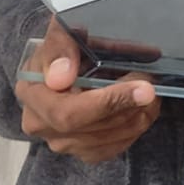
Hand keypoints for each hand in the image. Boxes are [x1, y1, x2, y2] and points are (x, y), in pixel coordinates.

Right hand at [15, 16, 160, 163]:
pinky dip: (135, 127)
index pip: (67, 112)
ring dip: (138, 115)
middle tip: (152, 83)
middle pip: (93, 129)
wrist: (64, 65)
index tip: (144, 89)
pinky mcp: (82, 151)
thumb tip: (62, 76)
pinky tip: (143, 108)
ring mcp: (61, 143)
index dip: (109, 103)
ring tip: (151, 91)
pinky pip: (115, 147)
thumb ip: (59, 47)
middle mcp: (41, 125)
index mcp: (31, 94)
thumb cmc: (64, 48)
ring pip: (109, 139)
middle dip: (130, 106)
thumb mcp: (60, 33)